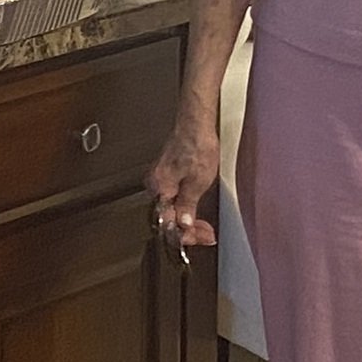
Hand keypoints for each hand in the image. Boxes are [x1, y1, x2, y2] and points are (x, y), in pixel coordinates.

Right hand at [147, 119, 219, 247]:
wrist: (196, 123)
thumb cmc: (196, 145)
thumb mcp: (198, 182)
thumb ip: (188, 206)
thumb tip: (183, 224)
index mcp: (159, 189)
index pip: (167, 223)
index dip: (185, 235)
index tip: (200, 238)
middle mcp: (155, 185)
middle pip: (168, 218)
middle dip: (188, 229)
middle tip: (205, 235)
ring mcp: (160, 179)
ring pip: (170, 208)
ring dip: (187, 219)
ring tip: (203, 227)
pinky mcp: (167, 174)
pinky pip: (172, 197)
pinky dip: (184, 206)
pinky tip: (194, 210)